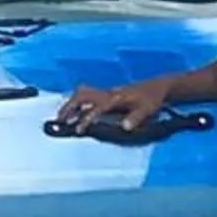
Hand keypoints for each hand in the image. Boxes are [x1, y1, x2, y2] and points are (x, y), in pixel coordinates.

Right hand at [49, 75, 175, 135]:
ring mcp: (106, 92)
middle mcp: (108, 93)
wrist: (157, 87)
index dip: (86, 118)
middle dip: (69, 107)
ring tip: (62, 118)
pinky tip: (74, 113)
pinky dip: (76, 103)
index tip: (78, 129)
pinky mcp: (107, 94)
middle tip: (59, 121)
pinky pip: (87, 96)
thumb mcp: (148, 109)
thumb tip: (124, 127)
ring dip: (70, 104)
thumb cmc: (152, 99)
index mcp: (116, 98)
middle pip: (82, 95)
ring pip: (82, 93)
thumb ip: (135, 118)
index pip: (96, 108)